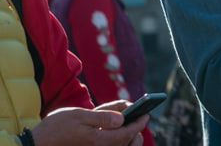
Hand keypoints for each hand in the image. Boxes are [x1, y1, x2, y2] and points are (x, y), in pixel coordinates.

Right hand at [30, 102, 147, 145]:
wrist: (38, 143)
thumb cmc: (56, 127)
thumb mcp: (79, 115)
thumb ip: (102, 117)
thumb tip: (122, 119)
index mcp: (99, 140)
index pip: (127, 132)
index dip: (139, 122)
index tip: (147, 114)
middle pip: (126, 139)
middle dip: (135, 126)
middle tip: (140, 114)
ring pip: (119, 143)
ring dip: (127, 133)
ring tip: (130, 118)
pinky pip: (109, 143)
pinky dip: (116, 135)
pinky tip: (116, 124)